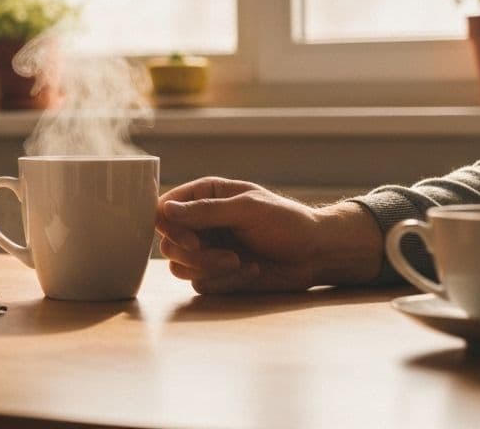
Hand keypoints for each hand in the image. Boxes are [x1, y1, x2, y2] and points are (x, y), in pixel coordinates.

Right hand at [156, 177, 382, 293]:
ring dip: (209, 269)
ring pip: (179, 266)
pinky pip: (200, 283)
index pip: (164, 209)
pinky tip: (252, 270)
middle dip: (195, 255)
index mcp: (205, 196)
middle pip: (167, 242)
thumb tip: (166, 209)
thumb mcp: (247, 209)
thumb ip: (205, 210)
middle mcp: (200, 222)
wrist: (315, 254)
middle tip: (228, 257)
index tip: (193, 241)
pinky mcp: (216, 273)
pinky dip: (225, 281)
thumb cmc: (287, 222)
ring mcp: (206, 249)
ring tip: (240, 263)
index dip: (169, 227)